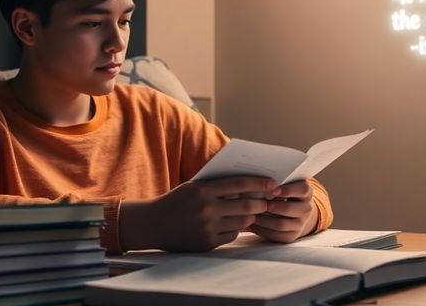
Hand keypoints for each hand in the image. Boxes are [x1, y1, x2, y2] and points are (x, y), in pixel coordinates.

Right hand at [120, 176, 275, 251]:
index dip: (259, 183)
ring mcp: (207, 227)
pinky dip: (236, 229)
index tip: (272, 183)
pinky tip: (235, 224)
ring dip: (250, 216)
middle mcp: (207, 209)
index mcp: (203, 190)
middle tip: (268, 201)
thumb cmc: (176, 201)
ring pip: (241, 222)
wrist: (152, 223)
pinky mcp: (207, 243)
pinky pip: (231, 235)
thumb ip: (217, 185)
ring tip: (253, 212)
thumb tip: (248, 186)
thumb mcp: (194, 186)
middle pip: (245, 205)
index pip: (239, 184)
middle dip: (260, 203)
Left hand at [249, 180, 318, 242]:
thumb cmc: (280, 192)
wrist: (289, 211)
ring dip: (264, 219)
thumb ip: (275, 182)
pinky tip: (251, 224)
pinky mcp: (291, 236)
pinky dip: (262, 229)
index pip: (302, 189)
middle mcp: (306, 209)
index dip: (288, 190)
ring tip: (251, 214)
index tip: (274, 190)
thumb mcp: (282, 184)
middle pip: (291, 209)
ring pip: (281, 224)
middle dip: (275, 206)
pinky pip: (276, 235)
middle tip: (262, 204)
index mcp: (306, 192)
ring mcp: (300, 224)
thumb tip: (258, 180)